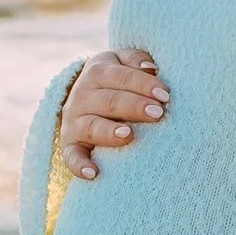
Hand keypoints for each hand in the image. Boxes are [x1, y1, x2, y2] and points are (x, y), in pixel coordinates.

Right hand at [59, 46, 167, 177]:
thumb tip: (151, 68)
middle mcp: (82, 95)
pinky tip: (93, 173)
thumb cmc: (118, 80)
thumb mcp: (123, 62)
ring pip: (91, 127)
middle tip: (158, 113)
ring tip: (128, 135)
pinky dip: (79, 165)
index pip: (121, 76)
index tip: (165, 95)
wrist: (85, 96)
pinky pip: (71, 156)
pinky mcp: (70, 143)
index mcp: (98, 71)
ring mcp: (74, 120)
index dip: (143, 84)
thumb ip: (136, 60)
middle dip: (134, 106)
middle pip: (109, 101)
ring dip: (109, 132)